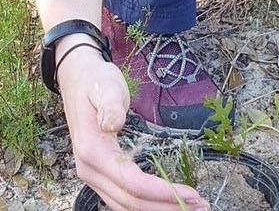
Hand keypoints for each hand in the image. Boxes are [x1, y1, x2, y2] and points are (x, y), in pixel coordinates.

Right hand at [58, 45, 207, 210]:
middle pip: (130, 203)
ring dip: (157, 209)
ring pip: (125, 207)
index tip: (192, 193)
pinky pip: (122, 199)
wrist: (77, 80)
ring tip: (190, 207)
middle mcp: (89, 171)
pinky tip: (166, 201)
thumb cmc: (96, 81)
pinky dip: (146, 204)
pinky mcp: (100, 175)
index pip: (132, 183)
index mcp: (92, 151)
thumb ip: (110, 105)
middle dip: (166, 206)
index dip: (163, 192)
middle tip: (201, 206)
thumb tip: (112, 124)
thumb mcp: (106, 86)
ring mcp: (92, 176)